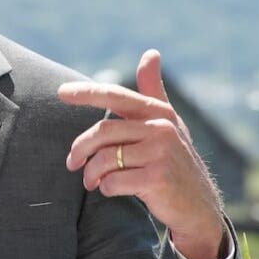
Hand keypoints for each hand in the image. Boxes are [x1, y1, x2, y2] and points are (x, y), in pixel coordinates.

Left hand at [58, 50, 226, 258]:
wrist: (198, 206)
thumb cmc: (175, 160)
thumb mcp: (167, 123)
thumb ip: (153, 91)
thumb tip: (151, 52)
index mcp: (159, 112)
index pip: (115, 95)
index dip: (86, 92)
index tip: (61, 92)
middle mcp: (161, 128)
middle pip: (103, 131)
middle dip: (81, 149)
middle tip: (71, 163)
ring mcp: (160, 153)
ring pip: (105, 158)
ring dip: (90, 173)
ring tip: (90, 182)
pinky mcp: (157, 178)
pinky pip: (113, 181)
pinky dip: (105, 188)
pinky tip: (110, 190)